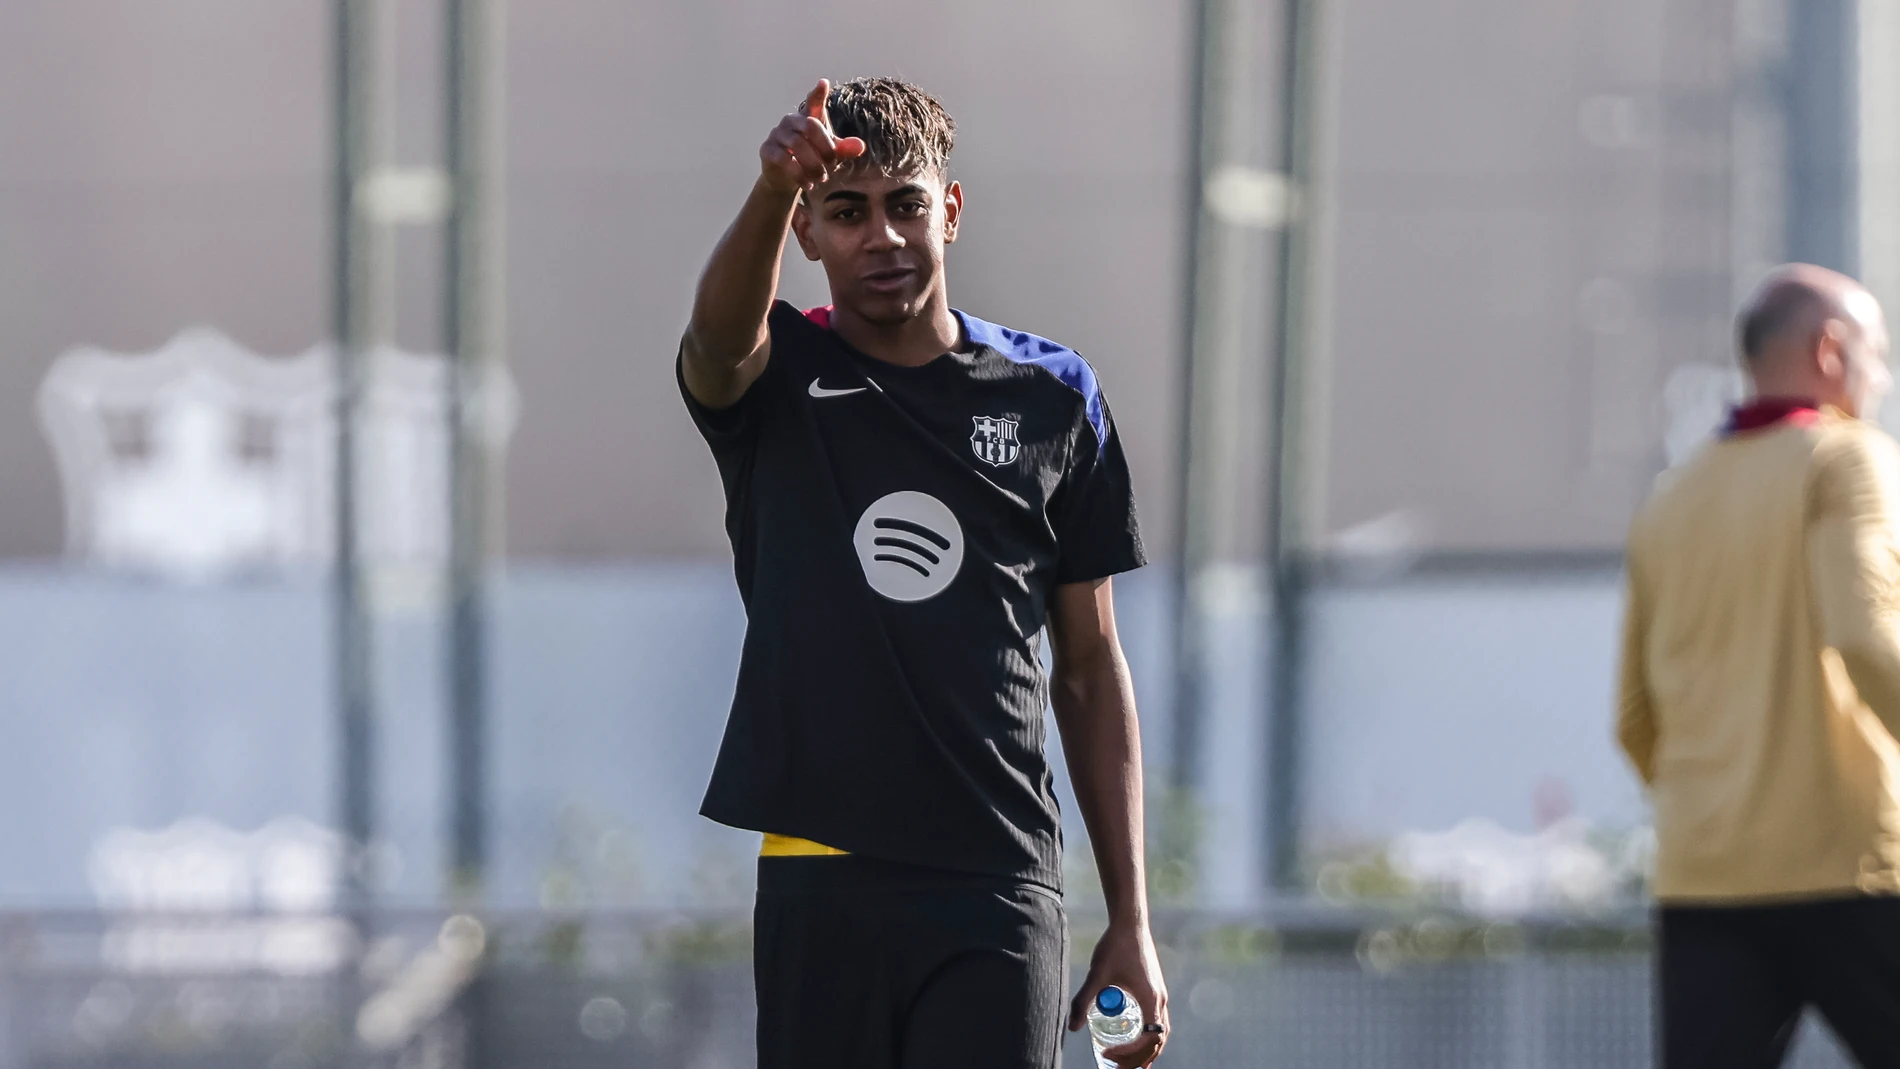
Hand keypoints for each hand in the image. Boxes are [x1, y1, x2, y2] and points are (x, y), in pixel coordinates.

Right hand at [759, 79, 866, 195]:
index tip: (824, 84)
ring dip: (813, 165)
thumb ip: (844, 150)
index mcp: (808, 118)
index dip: (818, 94)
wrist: (787, 180)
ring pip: (797, 144)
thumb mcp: (831, 156)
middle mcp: (791, 121)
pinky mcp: (767, 150)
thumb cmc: (812, 160)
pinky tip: (808, 185)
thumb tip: (861, 147)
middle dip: (825, 147)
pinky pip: (783, 159)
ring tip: (821, 179)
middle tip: (832, 165)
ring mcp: (777, 134)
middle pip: (810, 126)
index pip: (813, 102)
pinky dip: (798, 174)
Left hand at [1069, 920, 1169, 1067]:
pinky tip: (1135, 1038)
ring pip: (1161, 1032)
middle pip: (1157, 1041)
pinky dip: (1149, 1036)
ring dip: (1147, 1050)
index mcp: (1150, 1000)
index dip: (1130, 1053)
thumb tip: (1072, 1027)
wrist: (1130, 923)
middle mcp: (1160, 1000)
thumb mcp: (1097, 976)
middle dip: (1138, 1059)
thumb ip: (1084, 1000)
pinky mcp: (1155, 988)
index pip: (1147, 1040)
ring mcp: (1160, 995)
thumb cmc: (1114, 947)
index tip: (1109, 1055)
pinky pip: (1157, 1020)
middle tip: (1116, 1067)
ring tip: (1131, 1064)